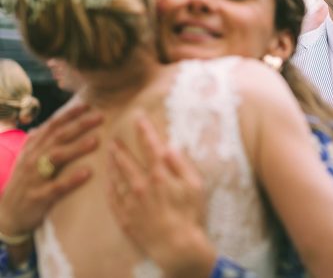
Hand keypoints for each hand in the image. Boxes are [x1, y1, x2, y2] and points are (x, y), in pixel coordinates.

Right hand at [0, 102, 101, 236]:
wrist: (7, 215)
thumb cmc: (26, 183)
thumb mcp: (30, 159)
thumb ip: (42, 141)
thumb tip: (51, 121)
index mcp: (34, 148)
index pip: (52, 126)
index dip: (69, 114)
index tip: (88, 104)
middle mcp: (33, 159)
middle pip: (58, 137)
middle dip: (79, 125)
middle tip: (100, 116)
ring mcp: (34, 178)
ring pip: (56, 158)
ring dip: (76, 148)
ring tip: (96, 140)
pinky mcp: (38, 197)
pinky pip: (56, 187)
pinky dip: (71, 179)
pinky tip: (88, 173)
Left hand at [107, 114, 215, 277]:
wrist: (176, 245)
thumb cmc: (190, 214)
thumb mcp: (195, 185)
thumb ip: (181, 164)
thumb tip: (169, 147)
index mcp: (159, 175)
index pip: (150, 147)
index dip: (144, 131)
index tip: (138, 118)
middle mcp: (141, 185)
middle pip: (127, 161)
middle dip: (121, 147)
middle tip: (113, 137)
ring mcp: (130, 202)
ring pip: (116, 178)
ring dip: (111, 164)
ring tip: (108, 155)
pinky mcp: (125, 218)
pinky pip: (112, 199)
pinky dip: (108, 187)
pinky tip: (106, 181)